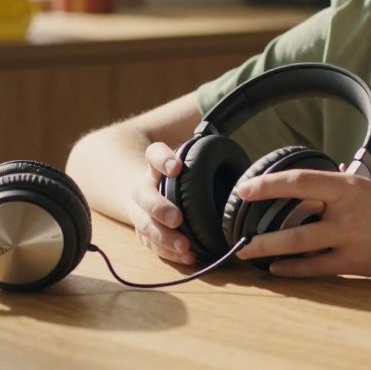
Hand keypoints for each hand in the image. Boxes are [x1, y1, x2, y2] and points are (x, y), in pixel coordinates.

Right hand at [124, 141, 195, 265]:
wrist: (134, 186)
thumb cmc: (174, 171)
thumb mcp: (186, 153)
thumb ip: (205, 145)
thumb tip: (237, 112)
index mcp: (155, 164)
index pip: (154, 154)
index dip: (163, 160)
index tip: (177, 167)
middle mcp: (143, 187)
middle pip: (144, 195)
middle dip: (159, 207)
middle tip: (176, 217)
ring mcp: (140, 211)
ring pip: (145, 225)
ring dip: (164, 237)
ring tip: (185, 246)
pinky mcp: (143, 231)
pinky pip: (152, 244)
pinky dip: (169, 252)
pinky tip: (189, 257)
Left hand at [233, 169, 370, 278]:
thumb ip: (354, 178)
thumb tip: (332, 169)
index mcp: (350, 185)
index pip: (299, 180)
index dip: (267, 184)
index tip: (244, 189)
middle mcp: (346, 211)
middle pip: (291, 216)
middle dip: (259, 222)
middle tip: (237, 228)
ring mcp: (351, 239)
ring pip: (298, 245)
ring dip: (269, 249)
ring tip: (248, 252)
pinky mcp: (358, 262)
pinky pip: (318, 268)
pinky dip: (295, 269)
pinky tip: (279, 269)